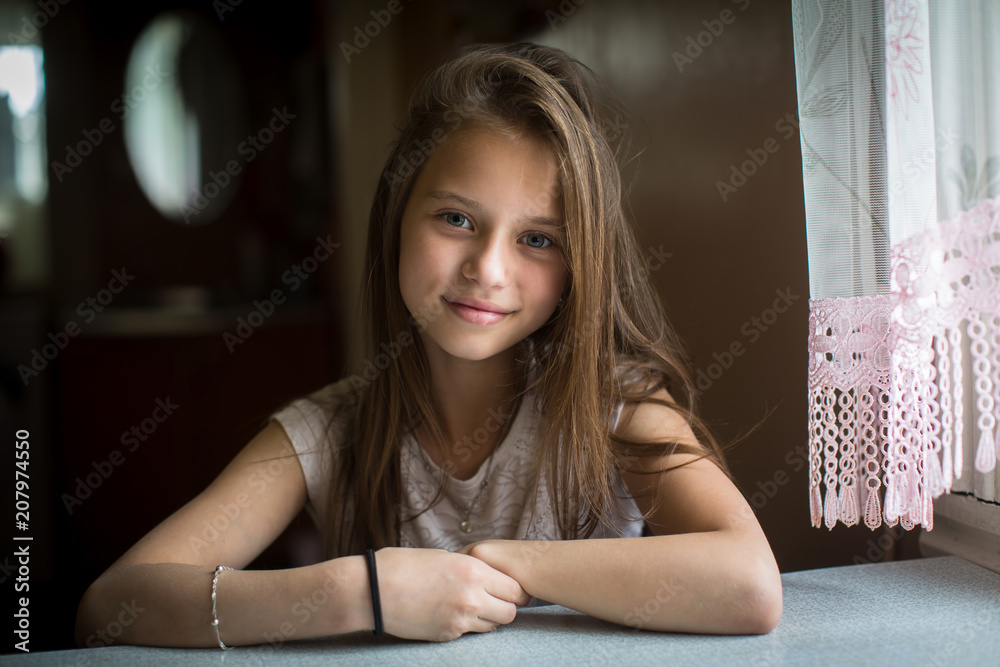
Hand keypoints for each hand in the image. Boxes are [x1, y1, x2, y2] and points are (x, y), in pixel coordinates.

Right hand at [373, 547, 529, 641]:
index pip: (515, 589)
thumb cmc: (404, 565)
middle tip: (494, 600)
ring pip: (494, 626)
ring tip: (471, 607)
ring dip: (488, 618)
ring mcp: (459, 620)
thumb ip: (470, 569)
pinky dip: (467, 626)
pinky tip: (451, 613)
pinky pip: (470, 634)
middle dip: (506, 607)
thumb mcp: (445, 557)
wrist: (373, 590)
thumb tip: (488, 576)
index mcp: (473, 571)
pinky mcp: (446, 635)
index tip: (508, 589)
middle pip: (511, 612)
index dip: (514, 590)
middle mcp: (471, 597)